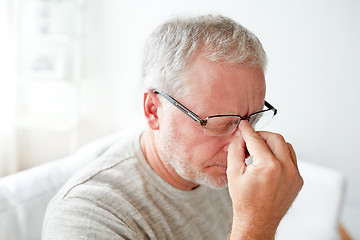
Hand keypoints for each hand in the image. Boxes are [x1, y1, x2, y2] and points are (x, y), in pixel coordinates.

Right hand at [227, 121, 302, 239]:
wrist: (257, 221)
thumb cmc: (245, 201)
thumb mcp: (233, 173)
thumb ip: (235, 150)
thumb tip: (239, 136)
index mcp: (268, 167)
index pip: (256, 139)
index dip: (247, 130)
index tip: (243, 125)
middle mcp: (285, 169)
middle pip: (275, 138)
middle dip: (261, 135)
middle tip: (250, 140)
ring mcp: (294, 175)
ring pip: (286, 146)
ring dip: (272, 144)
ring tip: (259, 151)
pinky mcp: (298, 180)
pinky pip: (291, 159)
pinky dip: (280, 155)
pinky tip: (268, 162)